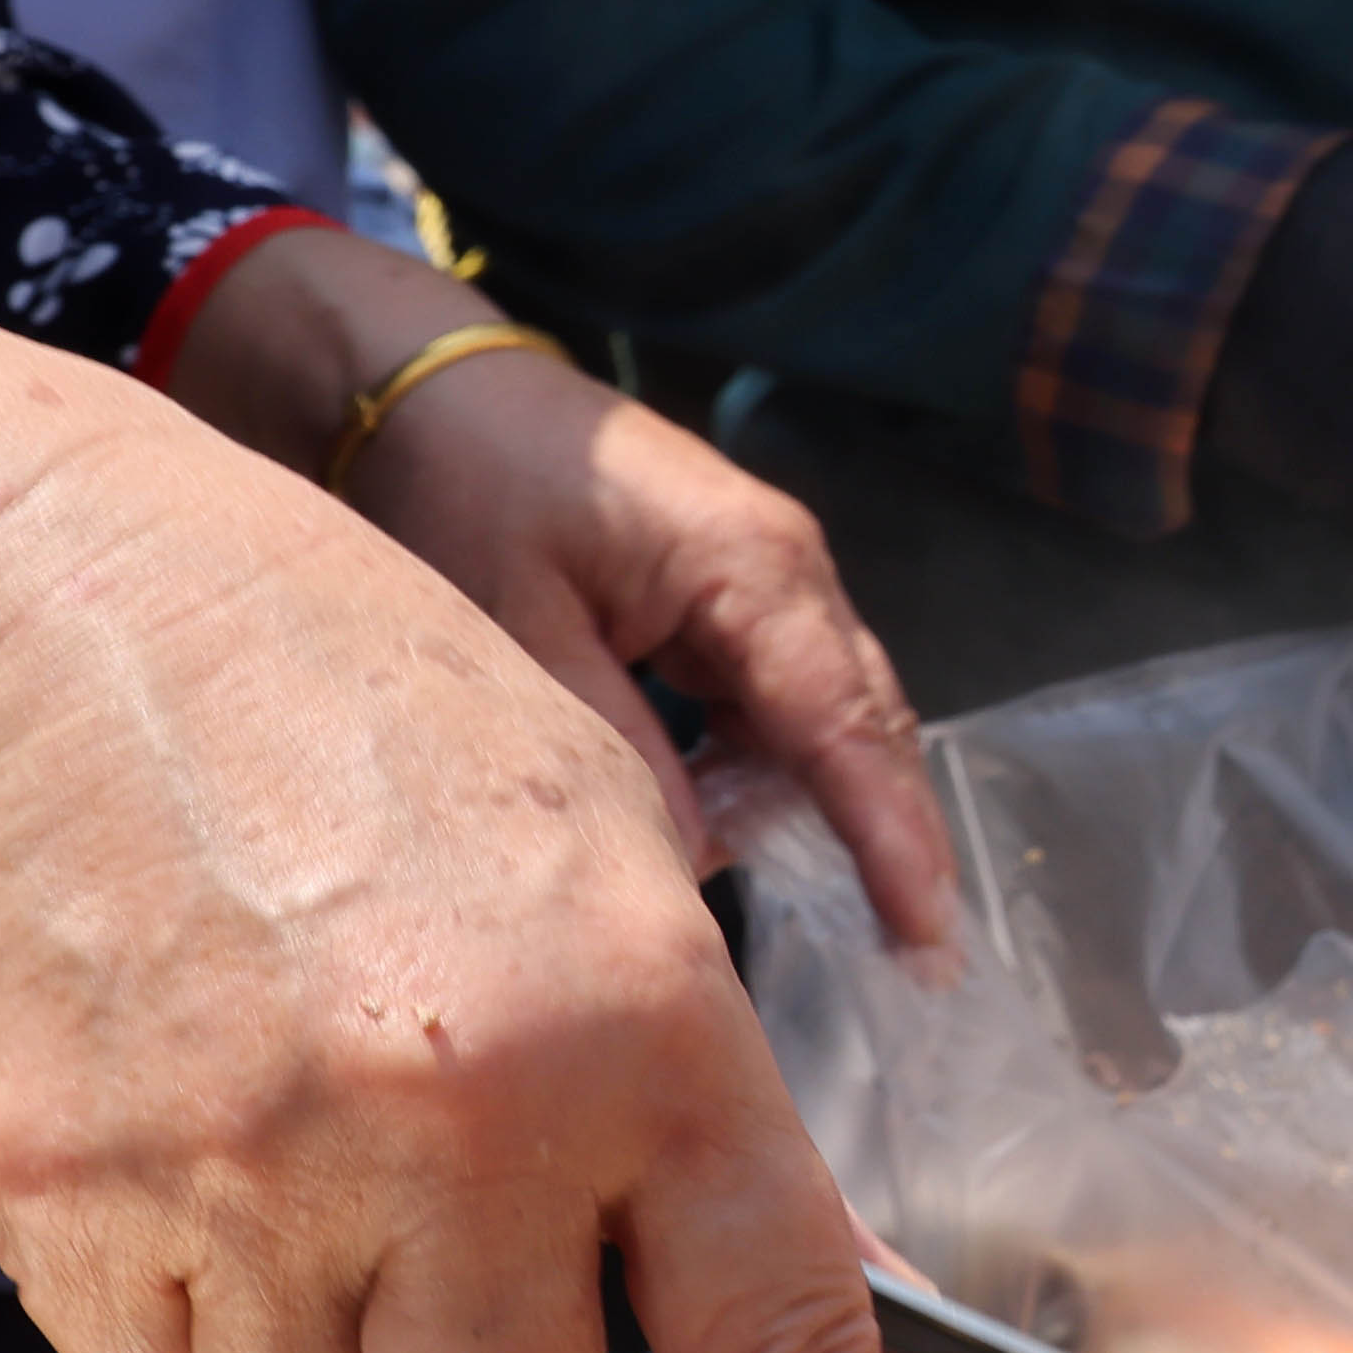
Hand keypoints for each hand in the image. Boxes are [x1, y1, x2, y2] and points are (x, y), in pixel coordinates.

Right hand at [0, 435, 958, 1352]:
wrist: (54, 614)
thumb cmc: (358, 718)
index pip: (778, 1345)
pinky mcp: (61, 1195)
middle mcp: (448, 1125)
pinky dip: (188, 1323)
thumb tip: (745, 1334)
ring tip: (311, 1174)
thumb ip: (672, 1106)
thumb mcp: (601, 854)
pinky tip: (187, 1147)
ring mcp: (235, 1174)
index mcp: (634, 1028)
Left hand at [182, 238, 946, 958]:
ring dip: (824, 808)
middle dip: (894, 839)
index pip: (845, 724)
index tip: (929, 936)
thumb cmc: (464, 482)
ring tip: (842, 920)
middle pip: (865, 722)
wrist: (423, 385)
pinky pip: (772, 701)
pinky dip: (763, 770)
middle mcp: (784, 569)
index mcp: (750, 567)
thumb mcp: (519, 624)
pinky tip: (726, 829)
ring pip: (824, 717)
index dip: (891, 837)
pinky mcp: (721, 596)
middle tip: (920, 967)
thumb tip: (691, 856)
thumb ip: (614, 744)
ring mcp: (761, 579)